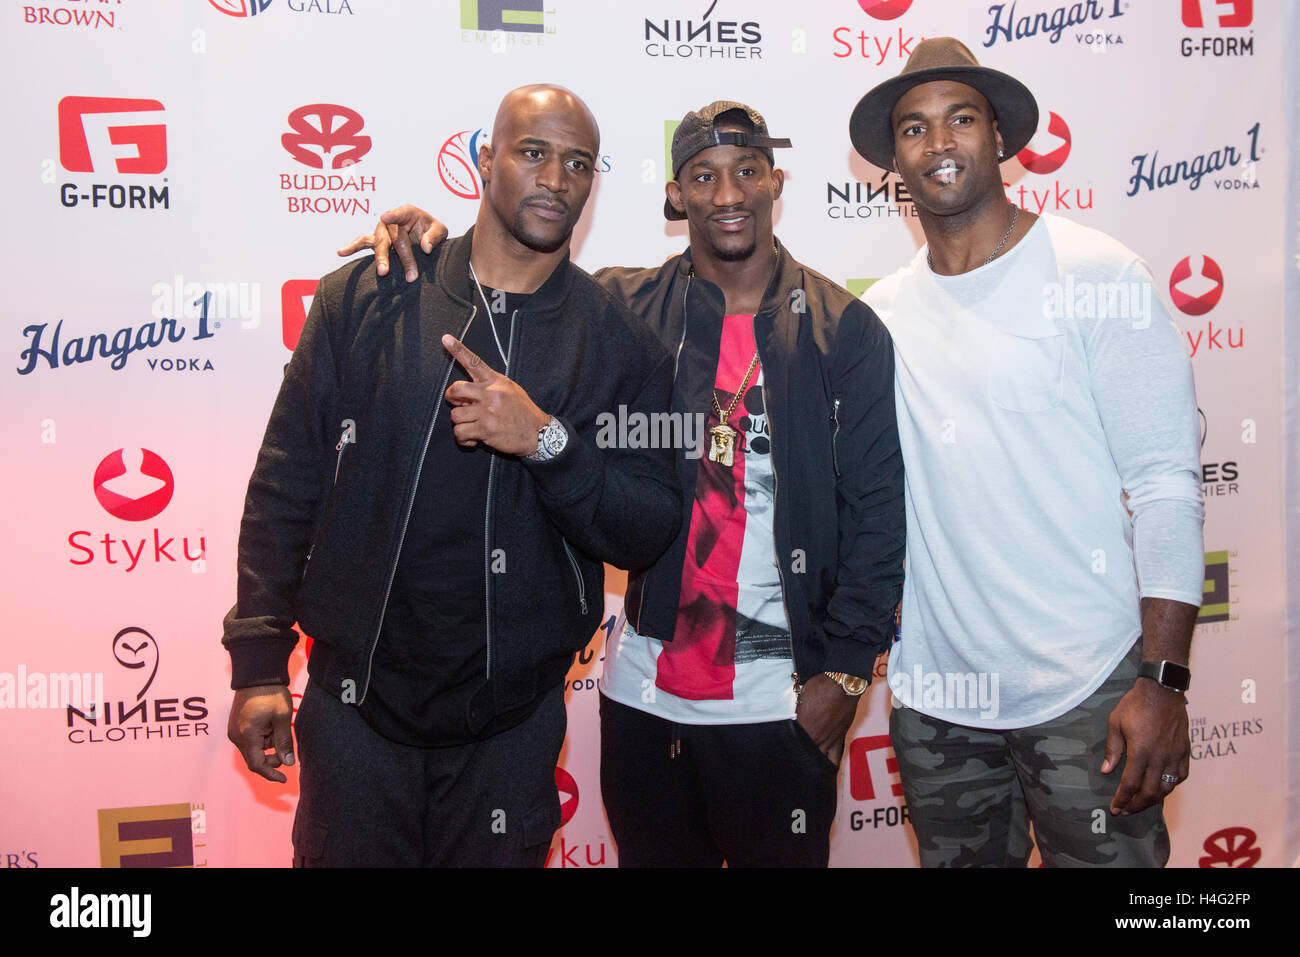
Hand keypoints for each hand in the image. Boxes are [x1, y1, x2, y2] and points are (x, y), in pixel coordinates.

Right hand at [227, 684, 294, 783]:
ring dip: (267, 747)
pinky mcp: (236, 725)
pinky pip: (249, 740)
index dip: (271, 774)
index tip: (284, 779)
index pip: (257, 765)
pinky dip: (262, 740)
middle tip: (286, 751)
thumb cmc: (270, 694)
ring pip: (252, 749)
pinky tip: (271, 728)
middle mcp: (236, 736)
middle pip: (254, 759)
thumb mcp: (282, 719)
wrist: (256, 674)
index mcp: (247, 736)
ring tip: (279, 730)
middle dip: (271, 760)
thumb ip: (284, 742)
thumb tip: (288, 763)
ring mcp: (234, 730)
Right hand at [337, 204, 446, 282]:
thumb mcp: (440, 229)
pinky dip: (352, 247)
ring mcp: (381, 230)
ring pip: (380, 244)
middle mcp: (391, 220)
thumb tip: (426, 247)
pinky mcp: (376, 240)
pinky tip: (341, 252)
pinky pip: (362, 243)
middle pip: (395, 238)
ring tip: (383, 271)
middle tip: (410, 274)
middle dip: (403, 256)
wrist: (425, 234)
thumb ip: (434, 236)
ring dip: (381, 258)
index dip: (393, 215)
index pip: (400, 213)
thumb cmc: (431, 230)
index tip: (385, 217)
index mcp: (407, 212)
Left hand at [442, 334, 549, 455]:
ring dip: (460, 422)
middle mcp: (490, 394)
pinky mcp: (485, 430)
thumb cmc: (522, 412)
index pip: (475, 362)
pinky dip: (464, 438)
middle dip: (451, 397)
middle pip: (455, 389)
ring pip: (455, 415)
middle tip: (458, 403)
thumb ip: (489, 388)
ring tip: (472, 425)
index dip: (458, 350)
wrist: (537, 433)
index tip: (446, 339)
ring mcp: (487, 412)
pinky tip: (473, 438)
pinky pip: (460, 432)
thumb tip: (466, 395)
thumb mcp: (510, 390)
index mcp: (496, 382)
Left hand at [795, 673, 860, 765]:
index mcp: (803, 728)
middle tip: (794, 766)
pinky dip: (831, 764)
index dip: (786, 752)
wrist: (843, 684)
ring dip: (815, 767)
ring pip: (821, 762)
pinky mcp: (840, 738)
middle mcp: (816, 738)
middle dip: (800, 762)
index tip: (781, 756)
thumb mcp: (801, 698)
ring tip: (809, 773)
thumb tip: (794, 719)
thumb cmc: (821, 687)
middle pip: (806, 757)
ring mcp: (830, 740)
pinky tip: (828, 769)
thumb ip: (797, 713)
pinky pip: (836, 757)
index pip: (793, 745)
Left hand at [1102, 679, 1189, 814]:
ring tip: (1141, 803)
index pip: (1130, 785)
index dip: (1122, 800)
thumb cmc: (1135, 704)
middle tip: (1125, 810)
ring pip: (1167, 788)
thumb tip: (1106, 771)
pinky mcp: (1185, 752)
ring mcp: (1175, 756)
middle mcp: (1160, 758)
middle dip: (1136, 805)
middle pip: (1150, 793)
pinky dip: (1171, 787)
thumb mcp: (1115, 723)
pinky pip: (1181, 777)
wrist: (1162, 690)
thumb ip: (1112, 749)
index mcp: (1141, 751)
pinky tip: (1161, 788)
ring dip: (1153, 800)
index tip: (1115, 809)